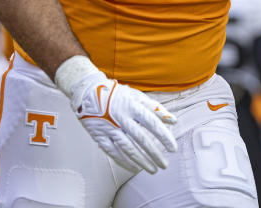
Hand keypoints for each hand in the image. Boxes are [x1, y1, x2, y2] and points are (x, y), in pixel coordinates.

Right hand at [55, 56, 176, 173]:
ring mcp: (109, 128)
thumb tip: (172, 120)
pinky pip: (113, 152)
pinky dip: (124, 162)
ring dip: (142, 161)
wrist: (87, 91)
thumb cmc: (115, 94)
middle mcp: (121, 117)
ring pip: (128, 148)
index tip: (172, 147)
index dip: (163, 136)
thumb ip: (155, 108)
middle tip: (164, 164)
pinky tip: (134, 168)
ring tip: (153, 169)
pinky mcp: (99, 135)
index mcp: (132, 105)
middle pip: (141, 139)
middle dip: (154, 154)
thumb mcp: (136, 95)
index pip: (152, 123)